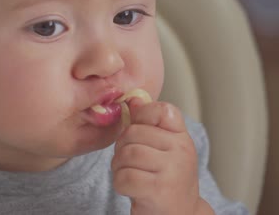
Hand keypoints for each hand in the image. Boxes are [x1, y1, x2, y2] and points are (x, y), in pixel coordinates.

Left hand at [111, 99, 213, 214]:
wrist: (177, 214)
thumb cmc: (163, 178)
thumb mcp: (159, 148)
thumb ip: (145, 123)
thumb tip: (133, 98)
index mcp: (181, 136)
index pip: (161, 110)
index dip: (141, 117)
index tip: (139, 134)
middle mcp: (181, 150)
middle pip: (133, 132)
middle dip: (122, 148)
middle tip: (130, 163)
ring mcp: (173, 170)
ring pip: (127, 154)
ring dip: (119, 167)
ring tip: (130, 175)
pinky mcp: (160, 190)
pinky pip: (125, 177)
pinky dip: (120, 184)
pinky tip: (131, 189)